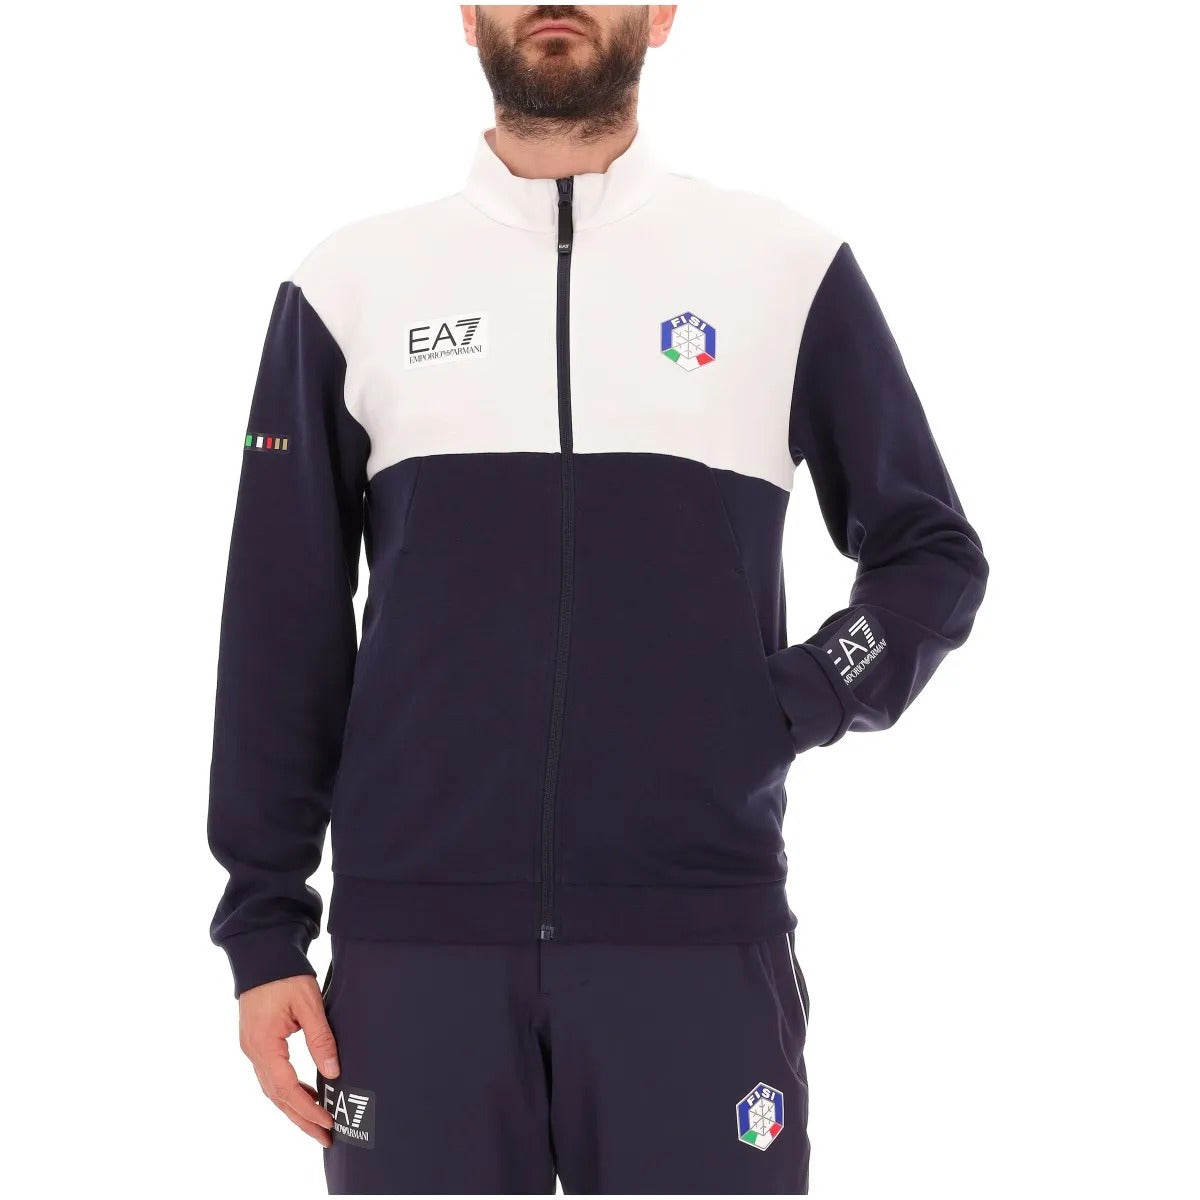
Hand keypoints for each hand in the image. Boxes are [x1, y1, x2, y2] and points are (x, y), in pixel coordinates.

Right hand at [239, 974, 339, 1145]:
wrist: (263, 953)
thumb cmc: (286, 975)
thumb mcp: (308, 1004)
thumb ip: (320, 1038)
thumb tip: (333, 1072)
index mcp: (263, 1045)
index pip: (286, 1088)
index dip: (307, 1108)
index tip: (328, 1121)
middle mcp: (254, 1052)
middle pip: (277, 1096)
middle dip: (301, 1119)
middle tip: (325, 1137)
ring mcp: (253, 1049)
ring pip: (273, 1089)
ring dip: (294, 1108)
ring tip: (318, 1124)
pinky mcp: (257, 1043)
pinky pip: (272, 1076)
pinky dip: (289, 1090)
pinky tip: (306, 1095)